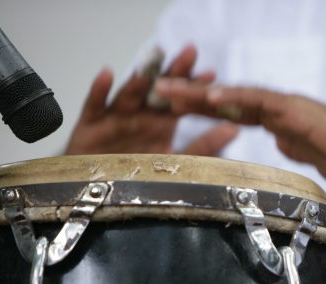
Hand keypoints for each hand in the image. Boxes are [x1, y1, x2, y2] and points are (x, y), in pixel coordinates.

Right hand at [65, 45, 238, 156]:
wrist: (99, 189)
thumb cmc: (135, 173)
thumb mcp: (176, 162)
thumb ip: (204, 146)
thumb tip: (234, 130)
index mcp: (160, 122)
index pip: (181, 101)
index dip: (195, 87)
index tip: (212, 74)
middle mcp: (140, 114)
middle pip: (157, 90)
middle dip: (174, 72)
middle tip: (190, 53)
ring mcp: (115, 117)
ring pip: (128, 95)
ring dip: (139, 80)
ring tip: (152, 66)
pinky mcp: (90, 125)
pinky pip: (94, 105)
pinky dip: (100, 90)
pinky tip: (108, 74)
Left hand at [154, 80, 325, 186]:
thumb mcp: (312, 158)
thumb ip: (294, 148)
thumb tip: (280, 144)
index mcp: (280, 123)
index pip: (235, 115)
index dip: (205, 111)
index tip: (177, 110)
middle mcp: (278, 111)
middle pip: (227, 103)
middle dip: (190, 98)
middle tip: (157, 92)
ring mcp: (286, 108)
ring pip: (237, 97)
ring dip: (200, 94)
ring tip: (167, 91)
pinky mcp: (297, 111)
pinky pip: (262, 102)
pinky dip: (236, 98)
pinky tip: (211, 97)